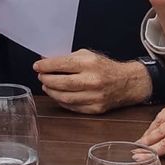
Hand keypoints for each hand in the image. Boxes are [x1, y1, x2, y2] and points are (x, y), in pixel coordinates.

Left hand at [33, 50, 150, 113]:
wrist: (127, 83)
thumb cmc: (105, 67)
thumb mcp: (87, 55)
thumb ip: (67, 58)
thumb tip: (46, 61)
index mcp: (90, 63)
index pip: (62, 64)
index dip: (46, 66)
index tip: (37, 66)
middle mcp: (92, 80)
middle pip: (62, 83)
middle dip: (47, 79)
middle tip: (41, 76)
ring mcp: (94, 96)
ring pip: (65, 98)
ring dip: (52, 92)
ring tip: (47, 86)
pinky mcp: (95, 109)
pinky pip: (73, 107)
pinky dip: (62, 102)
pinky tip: (58, 95)